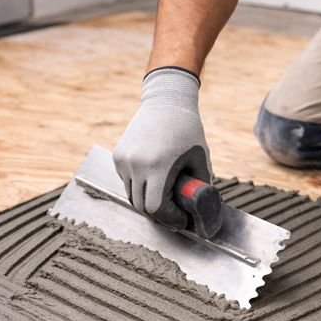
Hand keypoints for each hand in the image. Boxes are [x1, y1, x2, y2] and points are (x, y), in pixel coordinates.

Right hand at [113, 67, 211, 230]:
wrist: (165, 101)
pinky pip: (127, 182)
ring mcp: (124, 161)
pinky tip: (153, 179)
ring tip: (165, 198)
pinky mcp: (118, 157)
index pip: (156, 209)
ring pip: (132, 196)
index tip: (181, 220)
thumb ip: (201, 185)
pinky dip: (139, 187)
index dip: (170, 219)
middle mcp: (137, 165)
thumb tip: (202, 210)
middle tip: (174, 214)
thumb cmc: (187, 130)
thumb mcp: (201, 158)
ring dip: (148, 202)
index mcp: (159, 167)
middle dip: (160, 215)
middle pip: (142, 207)